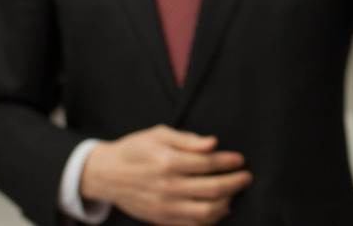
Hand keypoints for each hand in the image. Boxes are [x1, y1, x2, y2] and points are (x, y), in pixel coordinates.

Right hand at [80, 125, 251, 225]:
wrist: (106, 174)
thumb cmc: (135, 149)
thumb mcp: (159, 134)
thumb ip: (187, 139)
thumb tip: (213, 143)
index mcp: (168, 162)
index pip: (209, 163)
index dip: (229, 162)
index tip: (239, 160)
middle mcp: (167, 187)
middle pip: (212, 189)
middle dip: (235, 183)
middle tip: (246, 177)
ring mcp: (164, 207)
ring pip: (205, 212)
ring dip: (226, 203)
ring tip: (234, 193)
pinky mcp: (161, 220)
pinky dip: (210, 220)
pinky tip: (219, 209)